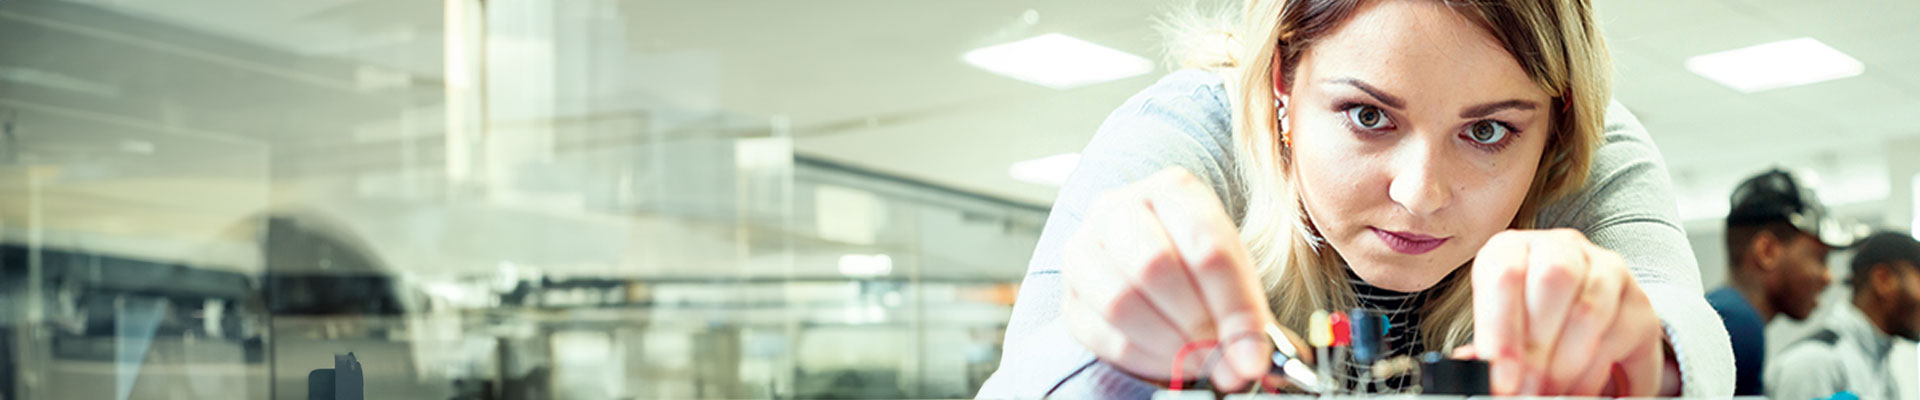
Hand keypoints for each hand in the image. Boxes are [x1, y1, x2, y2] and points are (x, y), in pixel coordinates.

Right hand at [1060, 167, 1281, 390]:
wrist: (1160, 278)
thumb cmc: (1201, 272)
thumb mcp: (1234, 277)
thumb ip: (1244, 315)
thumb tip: (1247, 362)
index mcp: (1173, 190)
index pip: (1206, 245)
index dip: (1233, 306)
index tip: (1251, 354)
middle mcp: (1119, 208)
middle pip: (1154, 265)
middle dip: (1196, 322)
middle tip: (1221, 355)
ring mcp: (1085, 249)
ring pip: (1120, 300)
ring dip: (1168, 343)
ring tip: (1197, 359)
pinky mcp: (1070, 295)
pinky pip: (1100, 333)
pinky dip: (1142, 357)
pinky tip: (1168, 360)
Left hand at [1469, 229, 1666, 395]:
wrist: (1571, 315)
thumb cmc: (1522, 319)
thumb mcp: (1495, 325)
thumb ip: (1488, 344)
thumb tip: (1472, 365)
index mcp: (1513, 248)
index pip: (1505, 273)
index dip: (1501, 329)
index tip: (1502, 377)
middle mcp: (1563, 249)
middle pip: (1554, 280)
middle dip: (1538, 348)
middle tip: (1526, 389)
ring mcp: (1608, 271)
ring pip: (1591, 312)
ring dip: (1569, 366)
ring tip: (1550, 392)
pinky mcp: (1640, 304)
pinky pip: (1625, 341)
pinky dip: (1603, 377)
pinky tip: (1581, 392)